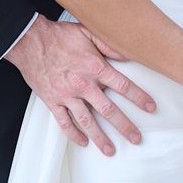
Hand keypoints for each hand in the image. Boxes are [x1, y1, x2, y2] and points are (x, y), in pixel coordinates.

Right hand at [4, 17, 156, 155]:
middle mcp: (83, 84)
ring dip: (99, 137)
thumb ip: (109, 45)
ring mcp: (67, 95)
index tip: (151, 107)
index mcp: (95, 67)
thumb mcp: (88, 32)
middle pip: (108, 109)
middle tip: (136, 138)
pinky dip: (73, 134)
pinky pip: (64, 122)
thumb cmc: (60, 35)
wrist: (31, 41)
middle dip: (124, 125)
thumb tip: (128, 54)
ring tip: (110, 150)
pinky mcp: (53, 101)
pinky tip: (82, 142)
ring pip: (87, 121)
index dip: (138, 97)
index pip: (122, 85)